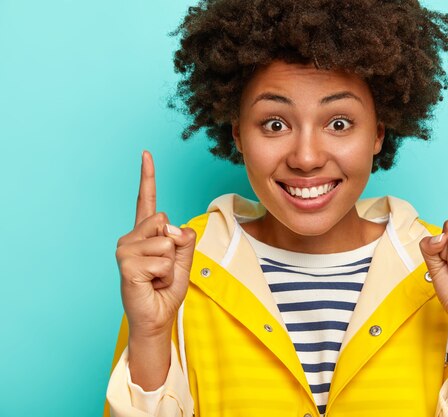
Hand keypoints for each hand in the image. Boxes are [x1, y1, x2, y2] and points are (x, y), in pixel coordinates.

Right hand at [115, 151, 195, 338]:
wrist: (157, 317)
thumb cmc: (167, 288)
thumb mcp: (183, 260)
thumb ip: (183, 240)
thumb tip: (174, 229)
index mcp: (144, 234)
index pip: (146, 201)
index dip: (147, 177)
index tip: (146, 153)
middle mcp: (131, 238)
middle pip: (165, 220)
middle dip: (174, 246)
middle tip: (164, 267)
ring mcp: (125, 250)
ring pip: (166, 242)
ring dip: (171, 264)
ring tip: (158, 278)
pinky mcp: (126, 265)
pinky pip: (162, 260)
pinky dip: (165, 275)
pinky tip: (152, 283)